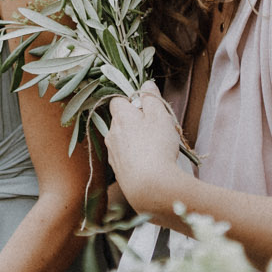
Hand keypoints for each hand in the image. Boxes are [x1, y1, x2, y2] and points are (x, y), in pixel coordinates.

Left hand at [102, 86, 185, 216]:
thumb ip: (151, 97)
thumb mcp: (160, 115)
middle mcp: (111, 134)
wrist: (149, 187)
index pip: (118, 100)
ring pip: (124, 139)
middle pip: (122, 121)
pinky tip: (151, 164)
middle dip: (137, 122)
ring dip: (137, 140)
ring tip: (157, 148)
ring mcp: (113, 154)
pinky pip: (126, 157)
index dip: (132, 101)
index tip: (148, 107)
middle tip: (158, 128)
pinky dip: (136, 157)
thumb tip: (145, 84)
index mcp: (120, 117)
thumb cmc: (157, 147)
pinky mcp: (118, 171)